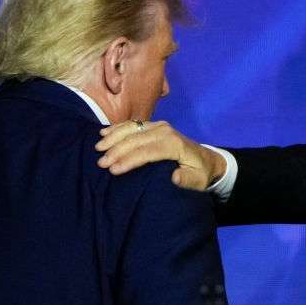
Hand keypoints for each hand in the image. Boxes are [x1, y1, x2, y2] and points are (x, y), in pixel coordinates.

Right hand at [95, 120, 225, 189]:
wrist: (206, 159)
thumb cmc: (200, 172)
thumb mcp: (199, 180)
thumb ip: (187, 180)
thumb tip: (174, 178)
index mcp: (174, 144)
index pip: (147, 151)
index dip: (129, 160)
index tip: (113, 170)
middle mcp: (165, 131)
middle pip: (136, 139)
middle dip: (116, 150)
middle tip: (101, 163)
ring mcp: (159, 126)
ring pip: (131, 128)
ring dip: (113, 137)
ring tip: (98, 148)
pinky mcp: (154, 126)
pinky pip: (132, 124)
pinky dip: (117, 128)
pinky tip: (104, 132)